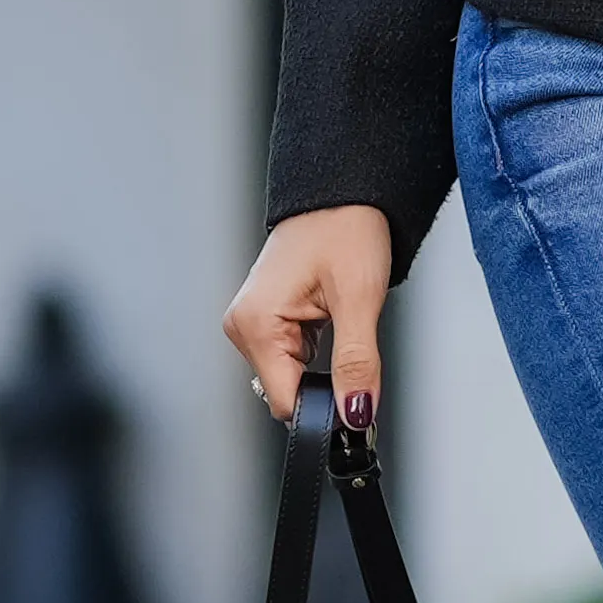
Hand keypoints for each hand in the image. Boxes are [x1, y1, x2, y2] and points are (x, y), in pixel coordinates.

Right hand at [223, 204, 399, 422]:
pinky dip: (316, 352)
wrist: (342, 191)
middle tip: (355, 346)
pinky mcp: (266, 319)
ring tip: (339, 320)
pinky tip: (327, 319)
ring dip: (321, 366)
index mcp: (254, 323)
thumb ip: (356, 363)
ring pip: (292, 376)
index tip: (358, 407)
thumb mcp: (359, 299)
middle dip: (324, 385)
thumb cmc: (345, 227)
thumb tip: (355, 411)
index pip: (286, 401)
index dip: (324, 410)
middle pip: (287, 391)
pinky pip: (292, 357)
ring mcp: (252, 322)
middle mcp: (243, 325)